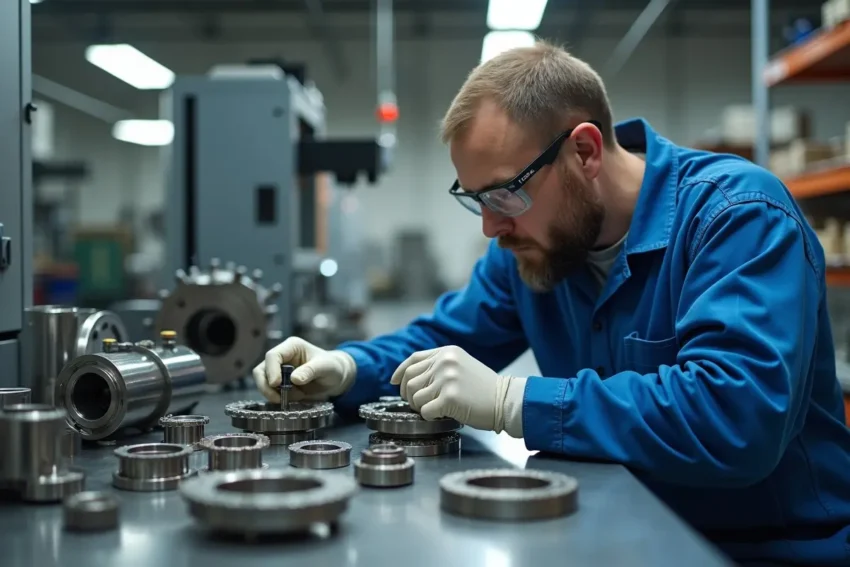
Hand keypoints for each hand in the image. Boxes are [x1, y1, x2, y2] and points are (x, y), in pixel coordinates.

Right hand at [252, 337, 355, 402]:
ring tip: (296, 396)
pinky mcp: (280, 383)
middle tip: (279, 398)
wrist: (336, 378)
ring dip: (274, 393)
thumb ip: (310, 371)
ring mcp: (279, 370)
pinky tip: (296, 398)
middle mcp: (282, 357)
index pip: (273, 355)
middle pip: (261, 370)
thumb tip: (294, 379)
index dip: (271, 370)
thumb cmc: (332, 367)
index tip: (276, 384)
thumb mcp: (325, 367)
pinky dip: (279, 397)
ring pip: (263, 382)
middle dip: (267, 386)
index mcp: (291, 347)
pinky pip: (271, 391)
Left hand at [390, 345, 511, 431]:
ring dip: (419, 407)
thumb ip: (438, 366)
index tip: (394, 382)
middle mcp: (444, 362)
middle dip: (409, 395)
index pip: (413, 359)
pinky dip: (430, 417)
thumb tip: (409, 377)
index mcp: (446, 352)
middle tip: (419, 404)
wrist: (505, 400)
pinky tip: (442, 415)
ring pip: (414, 396)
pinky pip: (425, 411)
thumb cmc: (484, 388)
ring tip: (434, 409)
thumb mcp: (461, 365)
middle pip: (409, 380)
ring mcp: (447, 379)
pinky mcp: (449, 397)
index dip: (400, 371)